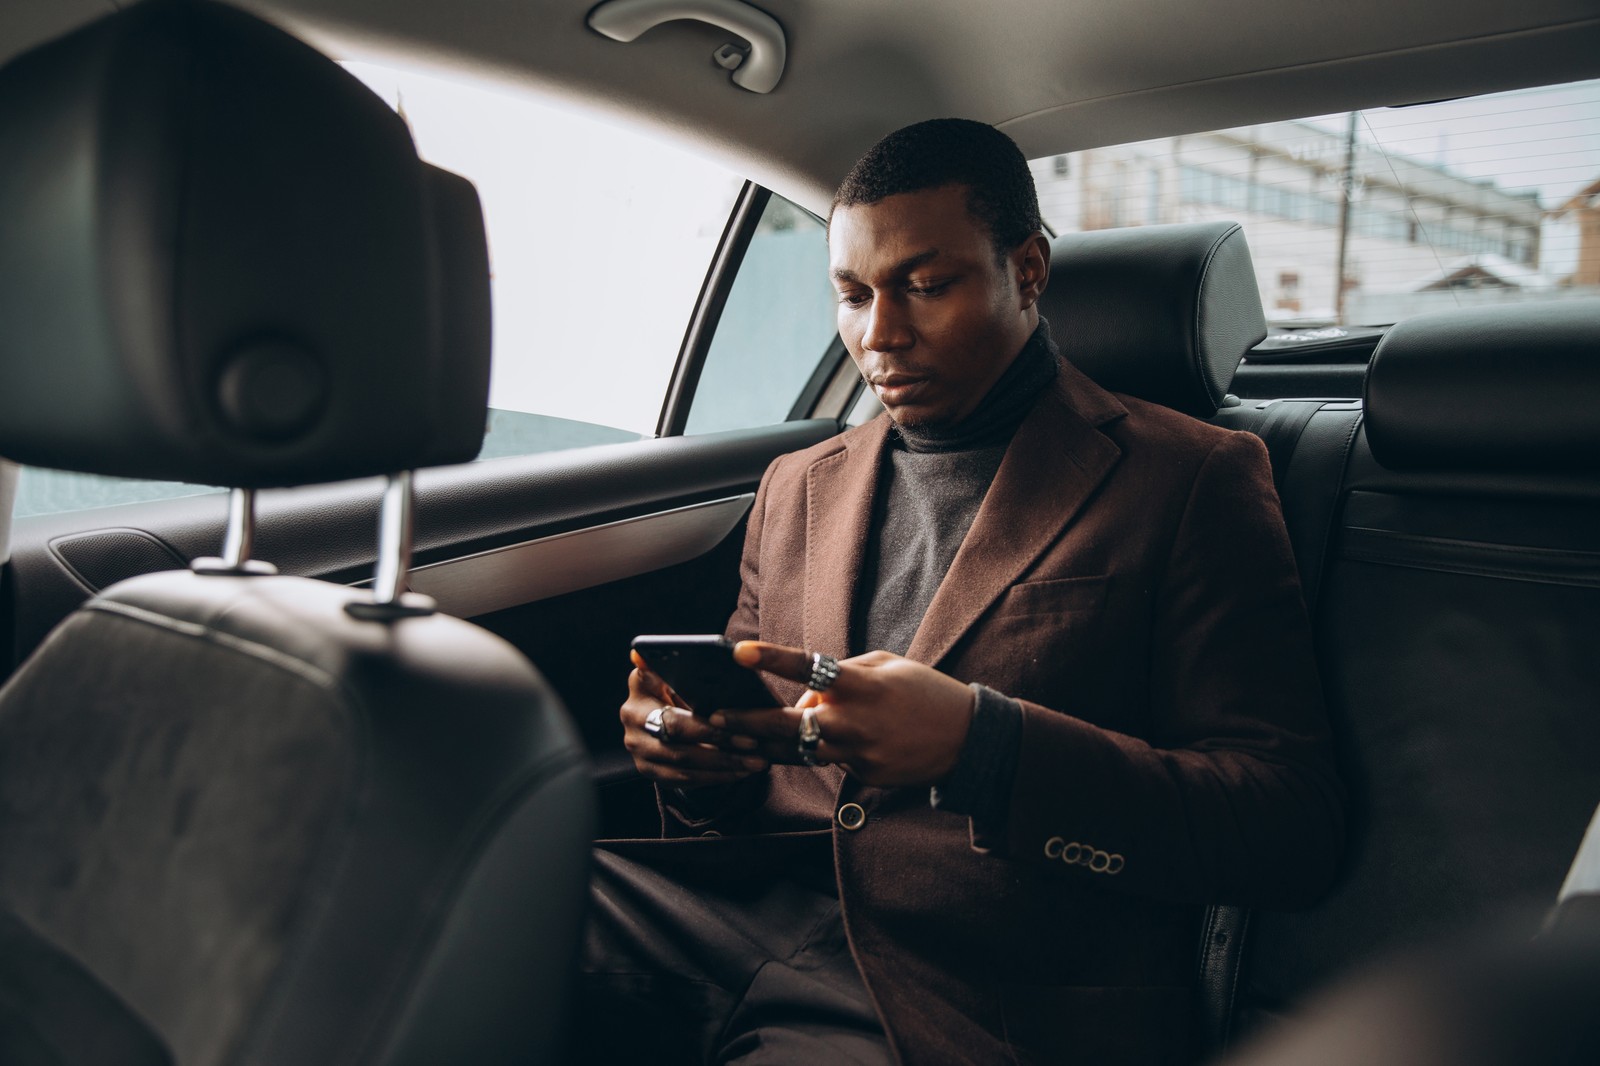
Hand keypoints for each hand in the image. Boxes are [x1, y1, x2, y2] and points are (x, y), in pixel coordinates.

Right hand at [621, 650, 767, 787]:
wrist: (664, 714)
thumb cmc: (683, 688)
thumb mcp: (685, 673)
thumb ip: (696, 670)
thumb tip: (728, 658)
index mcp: (641, 683)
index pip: (669, 693)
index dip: (697, 710)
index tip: (732, 717)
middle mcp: (632, 716)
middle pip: (677, 731)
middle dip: (719, 739)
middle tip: (752, 742)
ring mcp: (638, 746)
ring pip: (683, 760)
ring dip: (722, 764)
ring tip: (754, 761)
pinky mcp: (648, 769)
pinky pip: (683, 778)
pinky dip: (714, 777)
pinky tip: (738, 771)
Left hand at [712, 642, 975, 787]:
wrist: (968, 740)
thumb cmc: (924, 693)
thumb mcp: (884, 667)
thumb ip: (839, 677)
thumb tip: (803, 700)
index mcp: (860, 686)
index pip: (808, 669)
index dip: (771, 658)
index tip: (738, 651)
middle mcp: (853, 723)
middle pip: (786, 727)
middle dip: (745, 723)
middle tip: (712, 718)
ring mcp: (857, 755)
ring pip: (798, 751)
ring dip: (764, 745)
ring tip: (732, 737)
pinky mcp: (862, 777)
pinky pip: (830, 760)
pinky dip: (822, 749)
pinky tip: (827, 740)